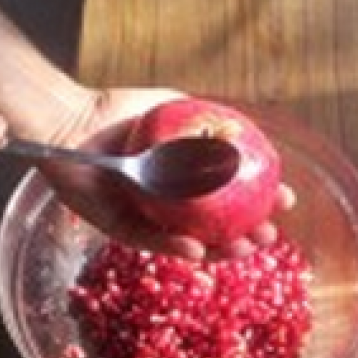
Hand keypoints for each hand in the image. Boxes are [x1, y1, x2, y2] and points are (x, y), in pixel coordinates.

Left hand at [0, 89, 294, 258]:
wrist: (73, 120)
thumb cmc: (120, 111)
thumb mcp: (174, 106)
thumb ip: (206, 118)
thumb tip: (244, 130)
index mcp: (187, 180)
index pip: (231, 196)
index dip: (260, 201)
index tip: (285, 200)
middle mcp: (172, 203)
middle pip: (217, 227)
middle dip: (247, 235)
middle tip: (269, 235)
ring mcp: (149, 218)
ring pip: (190, 242)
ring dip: (219, 250)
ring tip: (244, 247)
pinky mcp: (122, 229)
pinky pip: (152, 242)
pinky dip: (175, 247)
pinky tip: (198, 250)